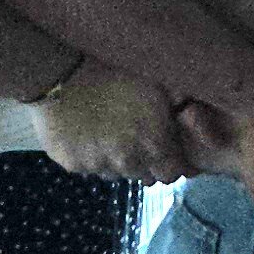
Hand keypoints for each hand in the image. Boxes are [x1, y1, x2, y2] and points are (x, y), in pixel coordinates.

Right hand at [31, 61, 189, 183]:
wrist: (66, 77)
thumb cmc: (117, 76)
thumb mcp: (157, 89)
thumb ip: (175, 113)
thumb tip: (187, 121)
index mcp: (154, 144)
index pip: (171, 173)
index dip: (169, 164)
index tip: (163, 153)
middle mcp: (128, 162)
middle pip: (143, 176)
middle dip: (143, 163)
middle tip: (133, 141)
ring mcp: (99, 166)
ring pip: (115, 173)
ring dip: (116, 161)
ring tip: (108, 134)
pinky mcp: (73, 165)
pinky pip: (88, 168)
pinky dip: (89, 156)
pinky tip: (86, 134)